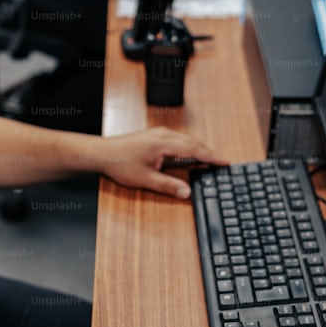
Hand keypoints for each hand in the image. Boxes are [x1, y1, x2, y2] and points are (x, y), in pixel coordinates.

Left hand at [89, 127, 226, 198]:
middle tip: (221, 163)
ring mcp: (158, 134)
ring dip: (198, 149)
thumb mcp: (145, 179)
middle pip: (192, 142)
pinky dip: (188, 147)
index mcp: (163, 143)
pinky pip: (177, 140)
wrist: (101, 153)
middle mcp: (163, 135)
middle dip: (208, 153)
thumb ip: (168, 186)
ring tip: (209, 160)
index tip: (224, 162)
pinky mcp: (153, 136)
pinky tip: (189, 155)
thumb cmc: (119, 163)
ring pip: (185, 140)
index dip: (211, 156)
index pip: (194, 149)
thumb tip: (186, 192)